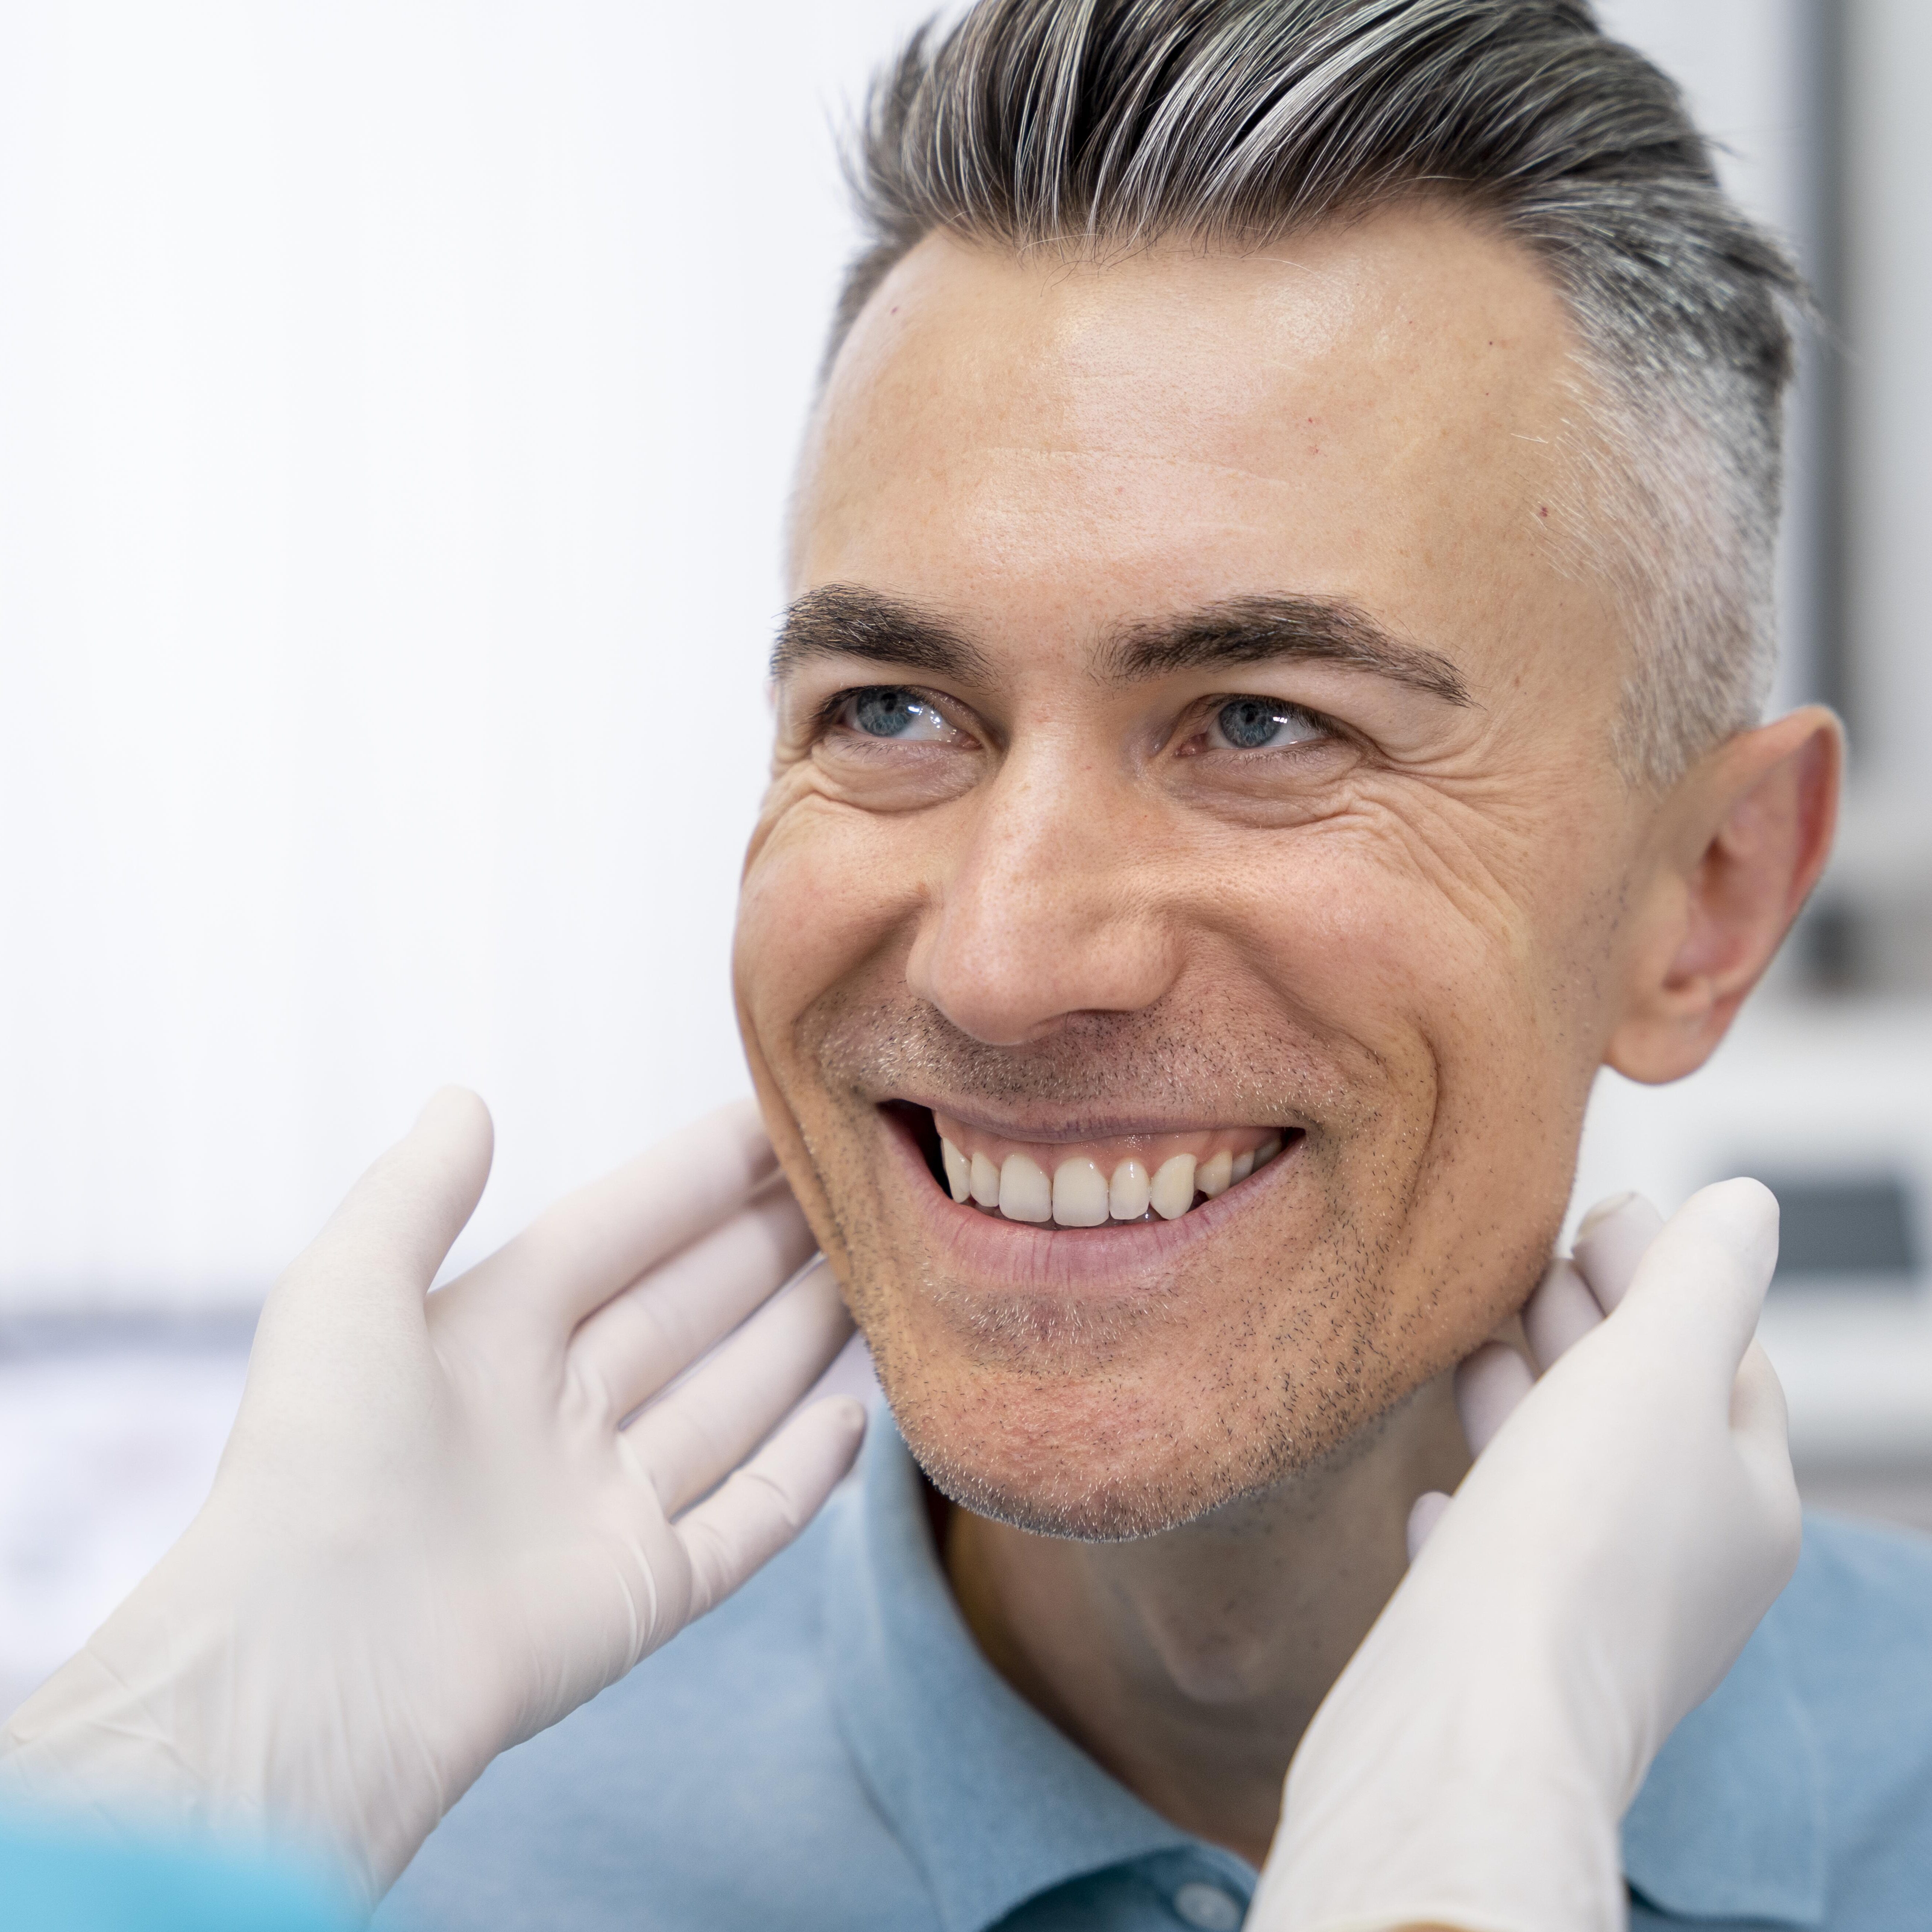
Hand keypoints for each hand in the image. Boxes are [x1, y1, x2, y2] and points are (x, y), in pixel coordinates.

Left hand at [0, 1090, 862, 1909]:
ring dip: (798, 1338)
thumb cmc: (315, 1461)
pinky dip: (804, 1477)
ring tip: (877, 1275)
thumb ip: (416, 1190)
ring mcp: (601, 1508)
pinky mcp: (640, 1594)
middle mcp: (550, 1416)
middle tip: (856, 1185)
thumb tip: (465, 1097)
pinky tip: (855, 1418)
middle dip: (767, 1244)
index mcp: (484, 1340)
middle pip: (686, 1309)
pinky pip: (744, 1521)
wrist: (315, 1662)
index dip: (695, 1177)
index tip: (776, 1120)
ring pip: (729, 1402)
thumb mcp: (345, 1287)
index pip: (616, 1233)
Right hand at [1251, 1182, 1800, 1931]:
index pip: (1726, 1361)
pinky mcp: (1496, 1648)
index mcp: (1743, 1504)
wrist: (1475, 1719)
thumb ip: (1700, 1279)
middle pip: (1641, 1415)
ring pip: (1562, 1480)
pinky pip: (1492, 1560)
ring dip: (1525, 1397)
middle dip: (1595, 1325)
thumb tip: (1748, 1206)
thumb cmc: (1576, 1539)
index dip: (1669, 1275)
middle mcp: (1680, 1568)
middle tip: (1538, 1250)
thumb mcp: (1657, 1368)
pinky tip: (1434, 1493)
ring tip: (1474, 1337)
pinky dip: (1473, 1507)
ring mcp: (1586, 1613)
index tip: (1601, 1208)